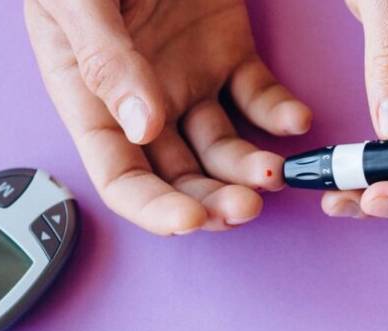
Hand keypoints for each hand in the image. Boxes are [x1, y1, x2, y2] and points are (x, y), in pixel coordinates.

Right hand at [24, 0, 311, 234]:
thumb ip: (102, 59)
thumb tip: (139, 127)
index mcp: (93, 97)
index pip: (120, 176)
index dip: (153, 208)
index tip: (191, 220)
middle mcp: (143, 100)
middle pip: (177, 173)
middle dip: (211, 199)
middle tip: (245, 207)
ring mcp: (187, 79)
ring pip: (222, 145)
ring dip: (249, 167)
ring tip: (276, 171)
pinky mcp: (227, 52)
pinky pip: (256, 95)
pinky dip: (278, 113)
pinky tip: (294, 119)